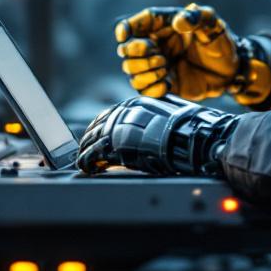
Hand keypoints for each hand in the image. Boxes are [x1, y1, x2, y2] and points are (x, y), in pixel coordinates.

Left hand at [76, 95, 236, 175]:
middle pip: (98, 126)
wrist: (187, 137)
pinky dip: (87, 161)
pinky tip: (87, 167)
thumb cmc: (185, 127)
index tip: (96, 135)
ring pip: (92, 139)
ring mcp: (117, 128)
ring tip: (83, 161)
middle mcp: (123, 112)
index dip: (101, 127)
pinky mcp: (114, 145)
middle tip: (85, 148)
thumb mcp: (169, 111)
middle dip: (90, 139)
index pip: (110, 114)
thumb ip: (157, 113)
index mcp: (134, 104)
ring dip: (86, 151)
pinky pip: (93, 154)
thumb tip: (156, 118)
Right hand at [114, 3, 270, 104]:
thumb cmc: (220, 42)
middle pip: (127, 49)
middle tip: (160, 57)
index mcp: (163, 25)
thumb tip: (179, 22)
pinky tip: (168, 85)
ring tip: (165, 70)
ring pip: (131, 70)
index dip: (125, 28)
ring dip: (144, 72)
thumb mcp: (213, 24)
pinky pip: (143, 89)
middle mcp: (155, 44)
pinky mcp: (161, 84)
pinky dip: (151, 88)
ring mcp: (156, 65)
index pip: (135, 23)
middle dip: (138, 54)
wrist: (230, 71)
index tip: (124, 36)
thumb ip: (198, 17)